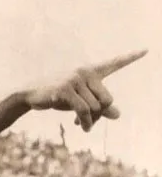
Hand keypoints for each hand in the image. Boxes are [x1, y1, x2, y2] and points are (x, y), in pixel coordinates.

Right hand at [21, 49, 145, 131]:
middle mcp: (84, 72)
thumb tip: (117, 115)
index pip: (113, 64)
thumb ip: (100, 107)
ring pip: (95, 108)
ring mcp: (74, 79)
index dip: (130, 57)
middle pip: (107, 99)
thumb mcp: (80, 101)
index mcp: (90, 72)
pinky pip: (83, 110)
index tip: (146, 50)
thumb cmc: (57, 96)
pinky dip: (84, 122)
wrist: (30, 94)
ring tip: (81, 124)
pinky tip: (79, 126)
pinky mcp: (65, 89)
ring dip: (90, 121)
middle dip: (99, 114)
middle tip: (89, 121)